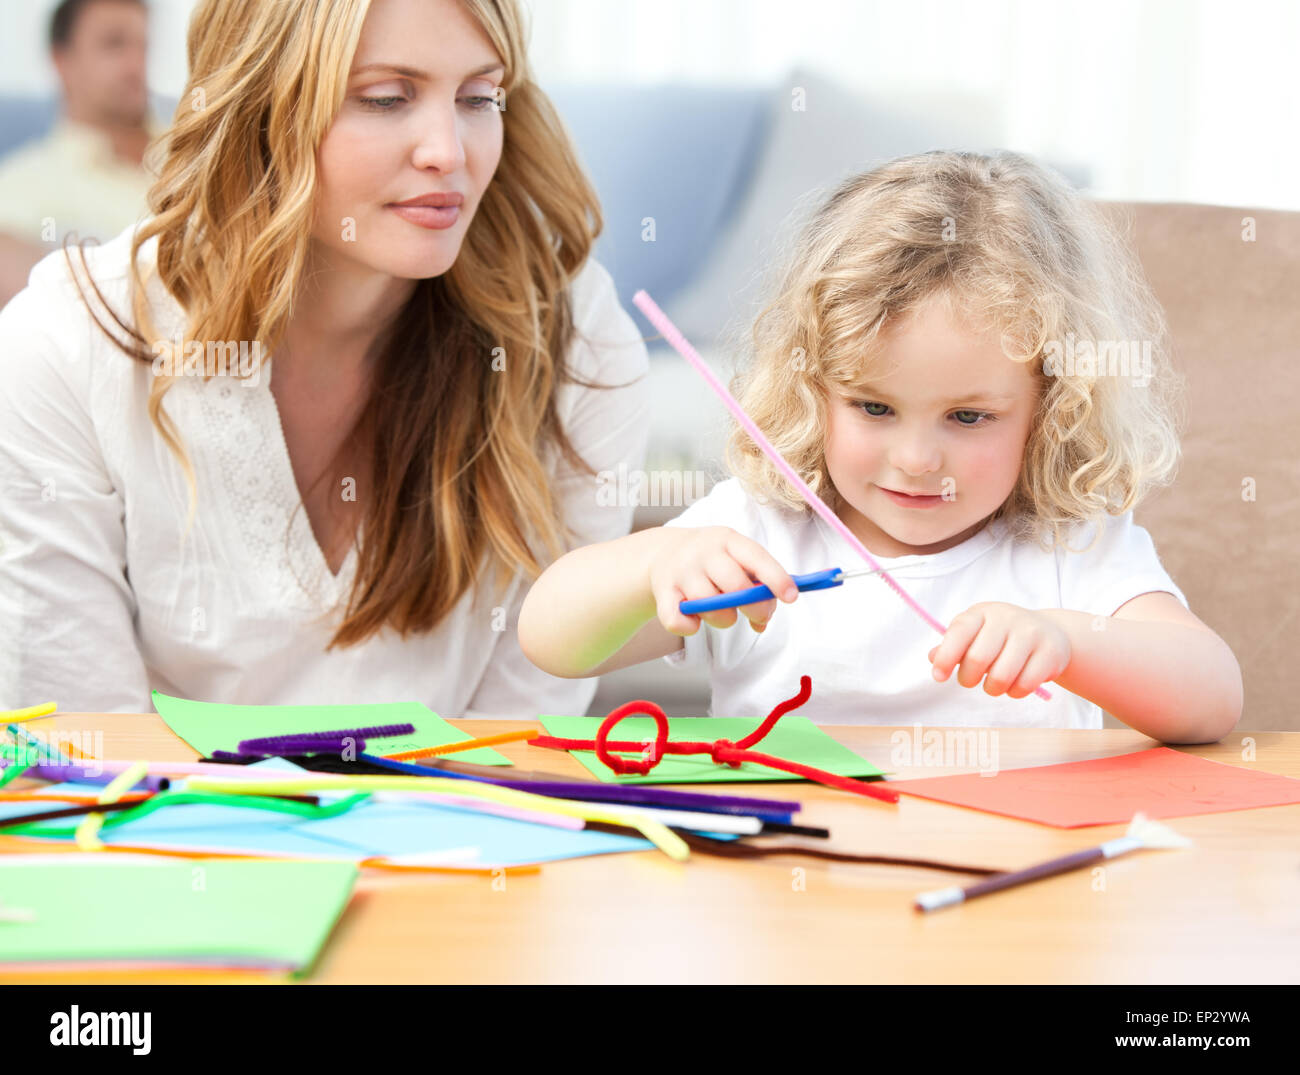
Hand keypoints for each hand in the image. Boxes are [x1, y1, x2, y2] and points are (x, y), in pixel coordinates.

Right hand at [648, 526, 797, 636]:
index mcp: (727, 539)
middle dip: (754, 608)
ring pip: (710, 606)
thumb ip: (756, 586)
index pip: (756, 557)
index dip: (776, 577)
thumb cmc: (712, 561)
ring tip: (722, 613)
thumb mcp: (735, 560)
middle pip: (735, 585)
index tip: (791, 596)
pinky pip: (679, 621)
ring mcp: (680, 571)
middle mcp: (702, 551)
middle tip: (758, 616)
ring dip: (724, 620)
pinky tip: (694, 619)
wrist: (663, 552)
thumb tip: (763, 621)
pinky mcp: (662, 592)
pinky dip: (690, 627)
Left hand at [927, 602, 1070, 698]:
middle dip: (968, 679)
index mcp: (982, 613)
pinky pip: (1024, 685)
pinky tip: (1016, 684)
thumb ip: (953, 646)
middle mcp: (1007, 618)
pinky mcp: (1051, 652)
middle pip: (977, 659)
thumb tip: (933, 657)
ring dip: (992, 689)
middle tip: (970, 681)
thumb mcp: (975, 634)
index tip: (938, 677)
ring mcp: (1031, 633)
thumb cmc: (1001, 637)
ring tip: (994, 684)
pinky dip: (1015, 692)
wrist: (1051, 633)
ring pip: (1001, 677)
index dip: (945, 657)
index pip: (959, 632)